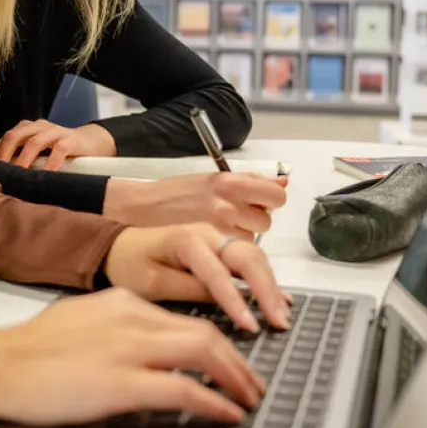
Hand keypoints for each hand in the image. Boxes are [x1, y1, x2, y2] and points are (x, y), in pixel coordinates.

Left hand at [0, 120, 115, 169]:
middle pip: (15, 136)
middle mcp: (38, 126)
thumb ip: (22, 158)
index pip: (6, 139)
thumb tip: (2, 176)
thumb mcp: (38, 152)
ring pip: (34, 141)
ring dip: (24, 159)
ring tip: (19, 174)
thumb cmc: (57, 150)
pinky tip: (46, 175)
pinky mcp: (70, 140)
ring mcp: (54, 131)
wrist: (89, 142)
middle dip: (4, 154)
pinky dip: (50, 163)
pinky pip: (58, 150)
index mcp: (26, 128)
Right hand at [0, 288, 263, 425]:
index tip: (229, 359)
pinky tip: (226, 413)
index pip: (184, 319)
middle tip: (252, 383)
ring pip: (204, 353)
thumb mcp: (81, 322)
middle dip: (238, 361)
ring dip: (235, 378)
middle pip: (205, 333)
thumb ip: (116, 329)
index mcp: (122, 303)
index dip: (217, 342)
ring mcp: (129, 349)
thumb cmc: (29, 350)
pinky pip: (185, 390)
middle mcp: (132, 319)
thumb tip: (143, 351)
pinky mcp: (122, 383)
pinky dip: (214, 402)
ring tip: (248, 398)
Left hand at [102, 224, 289, 331]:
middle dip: (266, 290)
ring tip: (282, 317)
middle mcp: (207, 234)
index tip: (251, 326)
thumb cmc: (129, 265)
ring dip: (271, 286)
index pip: (219, 272)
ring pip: (254, 257)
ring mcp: (216, 239)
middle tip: (279, 322)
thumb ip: (189, 290)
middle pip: (247, 257)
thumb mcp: (152, 284)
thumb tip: (225, 302)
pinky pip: (249, 261)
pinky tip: (280, 300)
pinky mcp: (220, 248)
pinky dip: (266, 279)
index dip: (236, 301)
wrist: (118, 248)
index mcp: (186, 239)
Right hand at [103, 172, 287, 237]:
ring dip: (243, 234)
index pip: (276, 195)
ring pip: (254, 237)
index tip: (262, 202)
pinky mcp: (212, 242)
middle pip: (267, 220)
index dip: (271, 200)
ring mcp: (220, 224)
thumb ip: (251, 181)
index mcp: (230, 182)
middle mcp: (228, 202)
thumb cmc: (176, 192)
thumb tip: (282, 182)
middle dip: (257, 220)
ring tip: (221, 226)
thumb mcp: (214, 179)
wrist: (144, 206)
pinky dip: (229, 246)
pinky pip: (236, 249)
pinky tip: (213, 236)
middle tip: (237, 213)